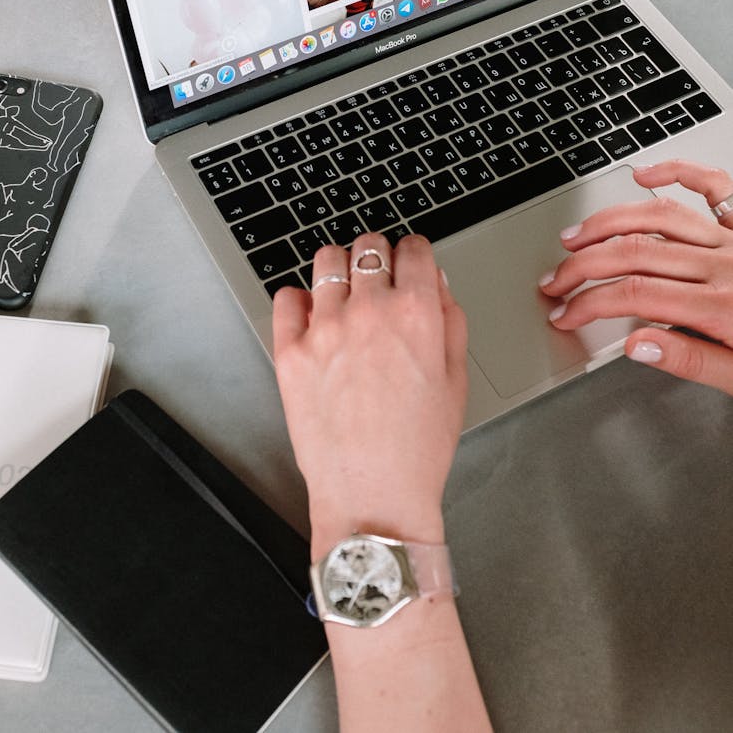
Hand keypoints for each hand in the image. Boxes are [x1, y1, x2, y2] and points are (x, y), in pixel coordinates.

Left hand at [272, 234, 467, 558]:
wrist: (373, 495)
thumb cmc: (417, 448)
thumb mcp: (455, 379)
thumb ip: (450, 320)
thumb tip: (436, 283)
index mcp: (417, 314)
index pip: (415, 249)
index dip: (415, 253)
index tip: (411, 260)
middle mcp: (370, 312)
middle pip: (369, 247)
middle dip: (378, 255)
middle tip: (379, 274)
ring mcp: (325, 330)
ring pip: (326, 260)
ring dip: (340, 267)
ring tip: (344, 289)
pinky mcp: (290, 352)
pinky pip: (286, 298)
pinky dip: (299, 299)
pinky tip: (312, 316)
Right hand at [540, 160, 732, 393]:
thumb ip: (692, 362)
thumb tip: (636, 345)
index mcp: (722, 307)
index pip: (633, 296)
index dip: (588, 303)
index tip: (563, 314)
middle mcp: (726, 265)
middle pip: (634, 253)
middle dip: (584, 266)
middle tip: (555, 280)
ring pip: (659, 216)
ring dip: (610, 224)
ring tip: (576, 238)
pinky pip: (713, 184)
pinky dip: (677, 172)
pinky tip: (645, 174)